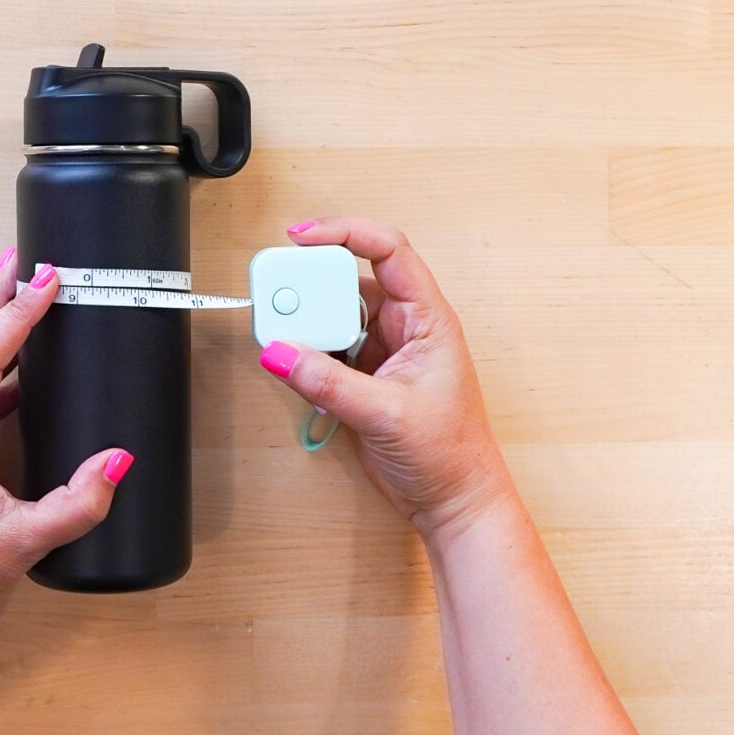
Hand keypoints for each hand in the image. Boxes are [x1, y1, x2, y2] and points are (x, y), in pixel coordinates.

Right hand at [260, 217, 514, 542]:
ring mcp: (382, 351)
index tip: (303, 237)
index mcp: (427, 318)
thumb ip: (328, 381)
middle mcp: (404, 327)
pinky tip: (296, 367)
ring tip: (285, 338)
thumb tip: (281, 352)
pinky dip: (306, 354)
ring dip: (307, 323)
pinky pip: (327, 350)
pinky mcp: (364, 377)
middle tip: (281, 301)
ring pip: (334, 316)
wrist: (452, 500)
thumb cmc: (450, 453)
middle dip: (312, 286)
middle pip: (349, 280)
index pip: (387, 251)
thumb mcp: (386, 413)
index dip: (345, 233)